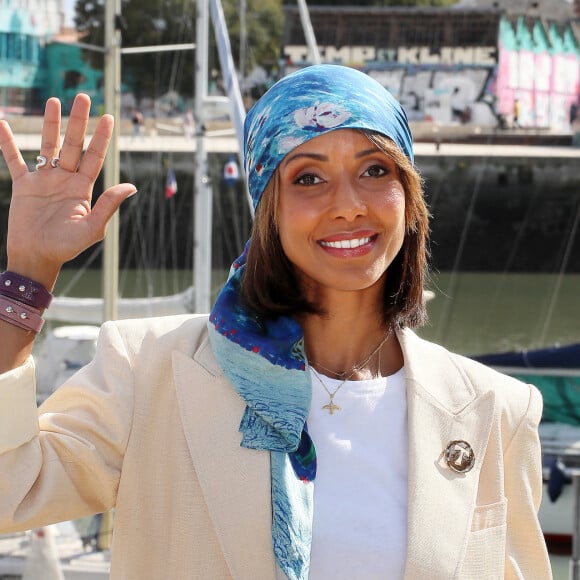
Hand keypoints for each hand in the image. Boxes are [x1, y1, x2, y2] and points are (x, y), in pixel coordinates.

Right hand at [0, 93, 136, 288]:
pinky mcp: (24, 186)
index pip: (95, 157)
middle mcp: (65, 180)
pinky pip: (14, 159)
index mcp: (83, 188)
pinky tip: (3, 123)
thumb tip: (131, 186)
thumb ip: (108, 205)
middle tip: (83, 97)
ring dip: (50, 124)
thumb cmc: (67, 247)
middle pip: (73, 144)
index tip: (109, 117)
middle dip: (78, 121)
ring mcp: (44, 180)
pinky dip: (8, 142)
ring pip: (48, 145)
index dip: (101, 137)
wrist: (37, 257)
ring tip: (54, 101)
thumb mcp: (92, 227)